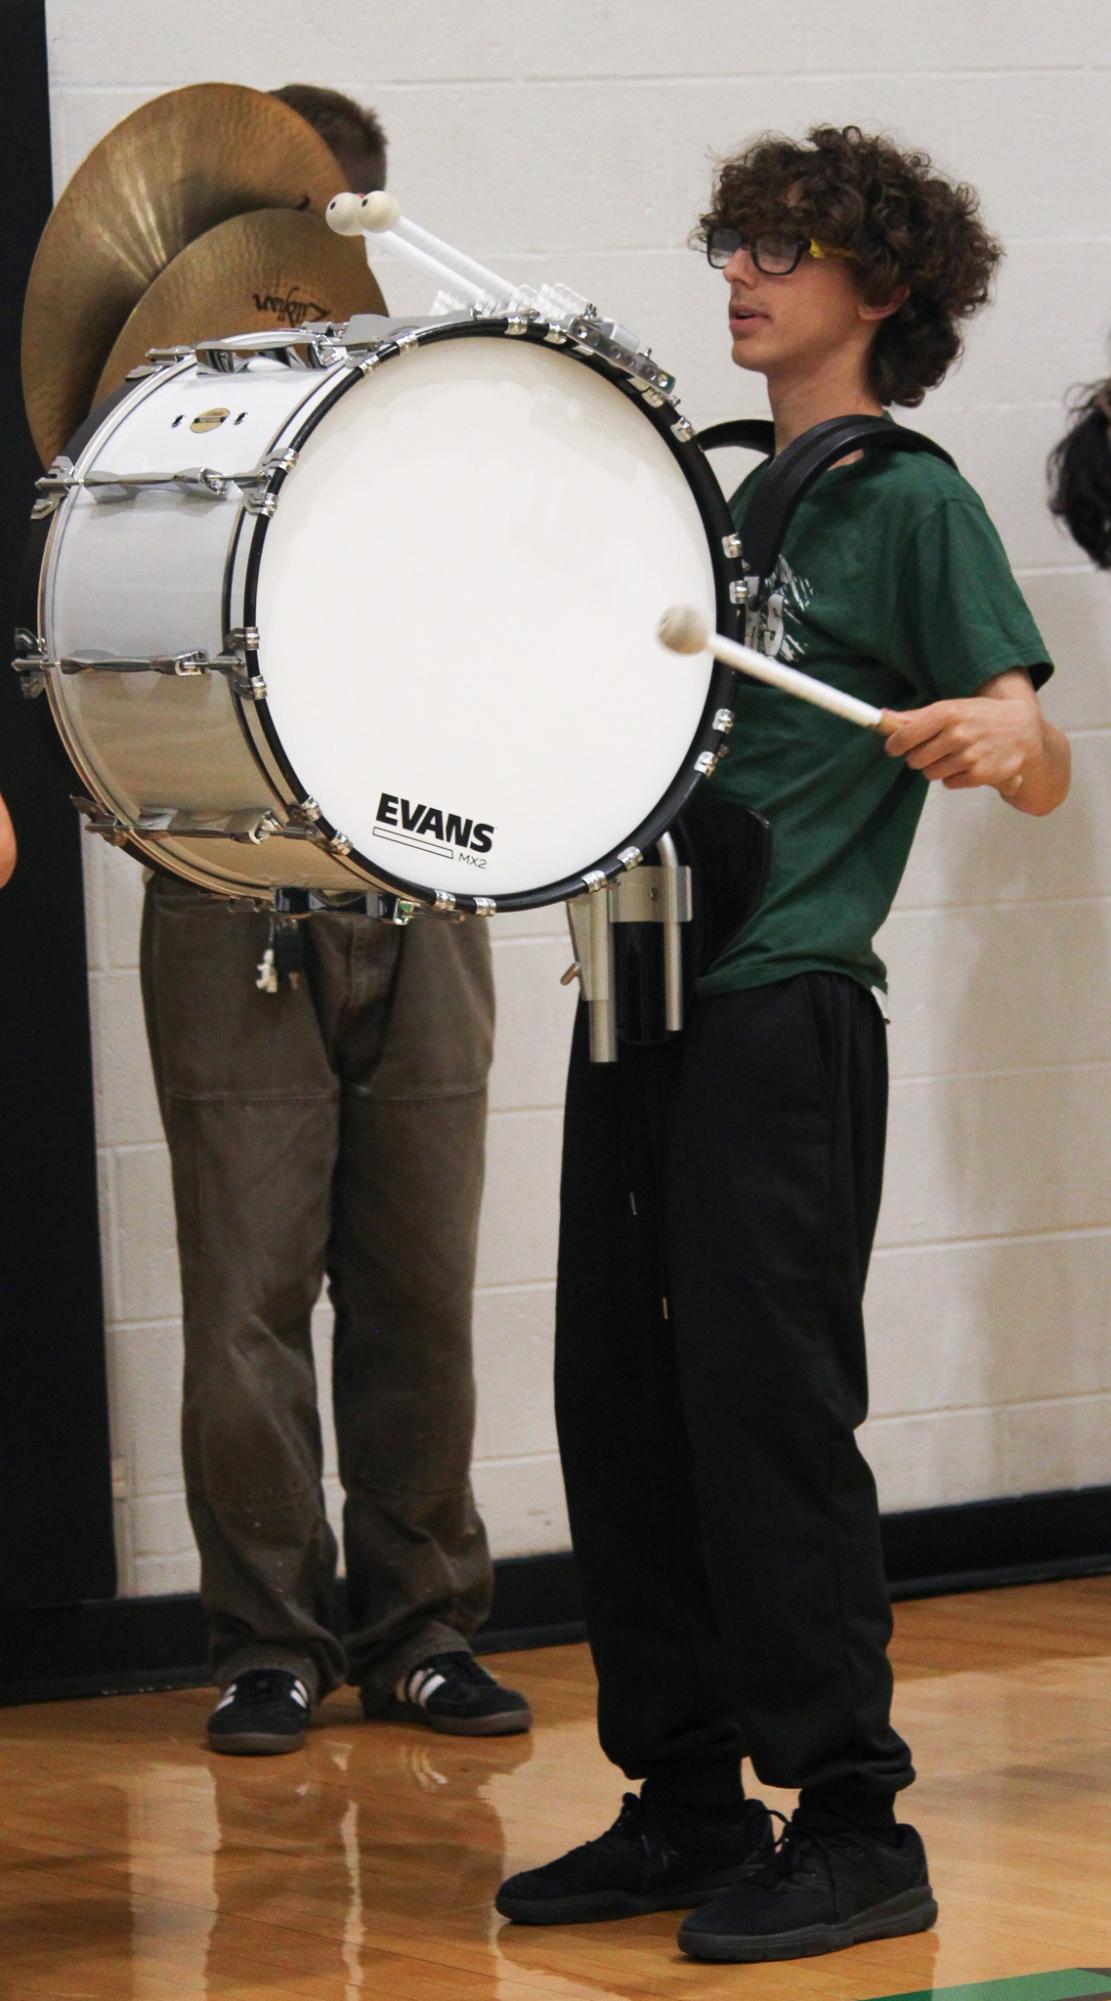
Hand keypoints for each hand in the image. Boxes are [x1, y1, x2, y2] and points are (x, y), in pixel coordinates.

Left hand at [881, 686, 1043, 795]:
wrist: (1024, 731)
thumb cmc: (983, 717)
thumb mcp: (954, 708)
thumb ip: (919, 716)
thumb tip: (885, 716)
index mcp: (948, 713)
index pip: (905, 736)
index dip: (895, 744)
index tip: (895, 747)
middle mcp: (957, 734)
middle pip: (915, 759)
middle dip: (919, 757)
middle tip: (933, 751)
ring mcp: (969, 756)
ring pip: (930, 773)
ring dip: (937, 768)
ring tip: (954, 756)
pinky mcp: (979, 775)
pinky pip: (949, 783)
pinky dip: (954, 777)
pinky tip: (967, 765)